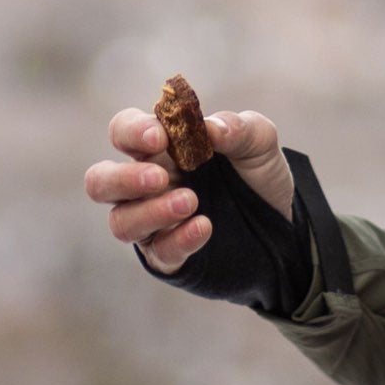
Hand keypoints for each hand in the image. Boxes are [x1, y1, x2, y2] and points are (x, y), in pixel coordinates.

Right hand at [83, 106, 293, 273]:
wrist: (285, 224)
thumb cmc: (257, 175)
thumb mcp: (259, 144)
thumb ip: (239, 128)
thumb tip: (212, 128)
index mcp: (159, 148)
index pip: (123, 132)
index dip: (131, 131)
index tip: (159, 137)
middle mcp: (146, 185)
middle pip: (100, 182)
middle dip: (123, 179)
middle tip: (159, 178)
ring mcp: (154, 223)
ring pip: (121, 222)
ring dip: (150, 212)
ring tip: (190, 202)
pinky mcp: (170, 256)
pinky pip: (159, 252)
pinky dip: (178, 239)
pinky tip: (204, 227)